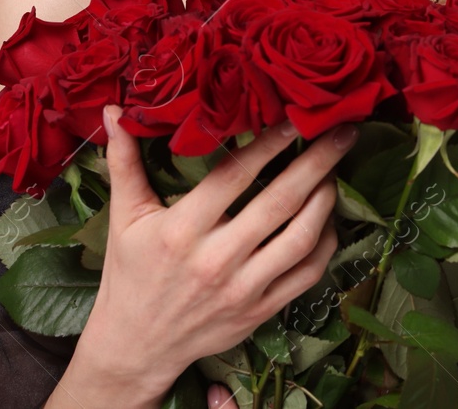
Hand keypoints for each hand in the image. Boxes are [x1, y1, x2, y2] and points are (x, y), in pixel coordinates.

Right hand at [55, 104, 357, 405]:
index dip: (269, 143)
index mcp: (181, 230)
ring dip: (326, 200)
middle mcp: (216, 259)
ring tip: (335, 170)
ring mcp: (242, 289)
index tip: (295, 117)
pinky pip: (307, 274)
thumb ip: (124, 163)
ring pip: (301, 238)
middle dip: (318, 162)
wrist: (136, 347)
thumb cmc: (129, 274)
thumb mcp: (124, 218)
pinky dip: (325, 242)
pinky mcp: (260, 312)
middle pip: (279, 202)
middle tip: (343, 130)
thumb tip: (115, 112)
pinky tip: (327, 217)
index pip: (234, 176)